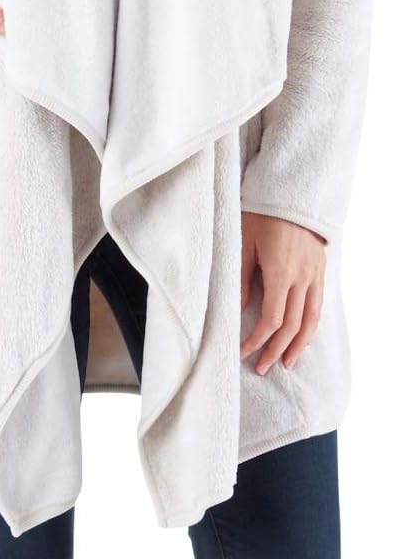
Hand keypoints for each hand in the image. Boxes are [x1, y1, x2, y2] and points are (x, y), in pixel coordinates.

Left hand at [240, 211, 326, 373]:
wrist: (291, 191)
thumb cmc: (262, 212)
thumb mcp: (244, 241)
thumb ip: (241, 277)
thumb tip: (238, 309)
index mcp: (280, 272)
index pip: (271, 319)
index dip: (257, 340)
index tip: (243, 351)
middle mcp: (301, 277)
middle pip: (291, 325)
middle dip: (275, 350)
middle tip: (261, 368)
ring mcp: (314, 274)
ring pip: (310, 320)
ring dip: (298, 345)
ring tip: (286, 363)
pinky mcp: (320, 269)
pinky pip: (318, 305)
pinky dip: (311, 325)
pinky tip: (302, 336)